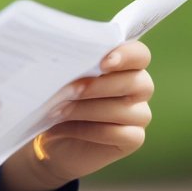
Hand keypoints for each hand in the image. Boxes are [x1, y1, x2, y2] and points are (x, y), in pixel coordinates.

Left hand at [2, 40, 153, 190]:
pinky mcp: (133, 138)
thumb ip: (72, 61)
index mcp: (125, 63)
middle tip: (70, 89)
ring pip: (127, 110)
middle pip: (139, 82)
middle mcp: (138, 87)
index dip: (126, 55)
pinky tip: (67, 128)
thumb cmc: (59, 94)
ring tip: (59, 109)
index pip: (140, 54)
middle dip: (101, 85)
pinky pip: (121, 134)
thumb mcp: (63, 74)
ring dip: (89, 109)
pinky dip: (91, 131)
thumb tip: (62, 51)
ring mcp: (139, 114)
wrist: (51, 133)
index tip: (102, 62)